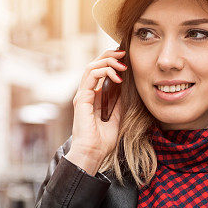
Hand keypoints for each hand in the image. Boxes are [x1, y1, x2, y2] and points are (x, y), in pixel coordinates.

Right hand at [70, 48, 126, 163]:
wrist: (92, 153)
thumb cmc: (102, 141)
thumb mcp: (116, 116)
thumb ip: (117, 102)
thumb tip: (125, 88)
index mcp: (92, 97)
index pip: (99, 71)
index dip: (111, 61)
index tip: (125, 59)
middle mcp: (85, 93)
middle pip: (94, 65)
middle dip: (109, 55)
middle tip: (123, 53)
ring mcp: (82, 95)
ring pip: (91, 67)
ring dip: (107, 61)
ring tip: (122, 63)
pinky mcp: (81, 99)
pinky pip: (90, 77)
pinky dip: (104, 71)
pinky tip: (117, 77)